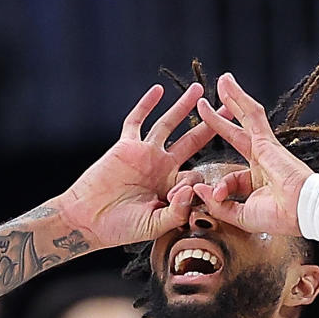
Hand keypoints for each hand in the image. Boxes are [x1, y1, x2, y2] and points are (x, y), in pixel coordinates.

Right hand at [56, 83, 223, 247]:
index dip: (197, 184)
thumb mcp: (154, 226)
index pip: (196, 177)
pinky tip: (158, 90)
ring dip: (182, 107)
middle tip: (230, 110)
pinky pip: (136, 121)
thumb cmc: (120, 227)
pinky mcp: (126, 146)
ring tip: (198, 89)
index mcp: (172, 188)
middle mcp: (162, 167)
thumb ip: (176, 213)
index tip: (185, 196)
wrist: (88, 219)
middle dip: (211, 126)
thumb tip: (191, 191)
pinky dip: (146, 105)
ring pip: (168, 125)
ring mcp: (145, 154)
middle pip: (192, 142)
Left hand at [193, 73, 314, 236]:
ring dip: (232, 100)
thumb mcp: (241, 216)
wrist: (301, 212)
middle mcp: (262, 162)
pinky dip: (239, 99)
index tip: (211, 196)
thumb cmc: (279, 218)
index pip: (232, 179)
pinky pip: (252, 115)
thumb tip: (200, 190)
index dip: (219, 188)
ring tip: (221, 82)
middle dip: (222, 120)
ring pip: (246, 118)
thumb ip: (219, 205)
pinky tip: (228, 86)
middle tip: (207, 107)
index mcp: (258, 183)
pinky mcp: (266, 140)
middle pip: (238, 135)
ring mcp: (266, 148)